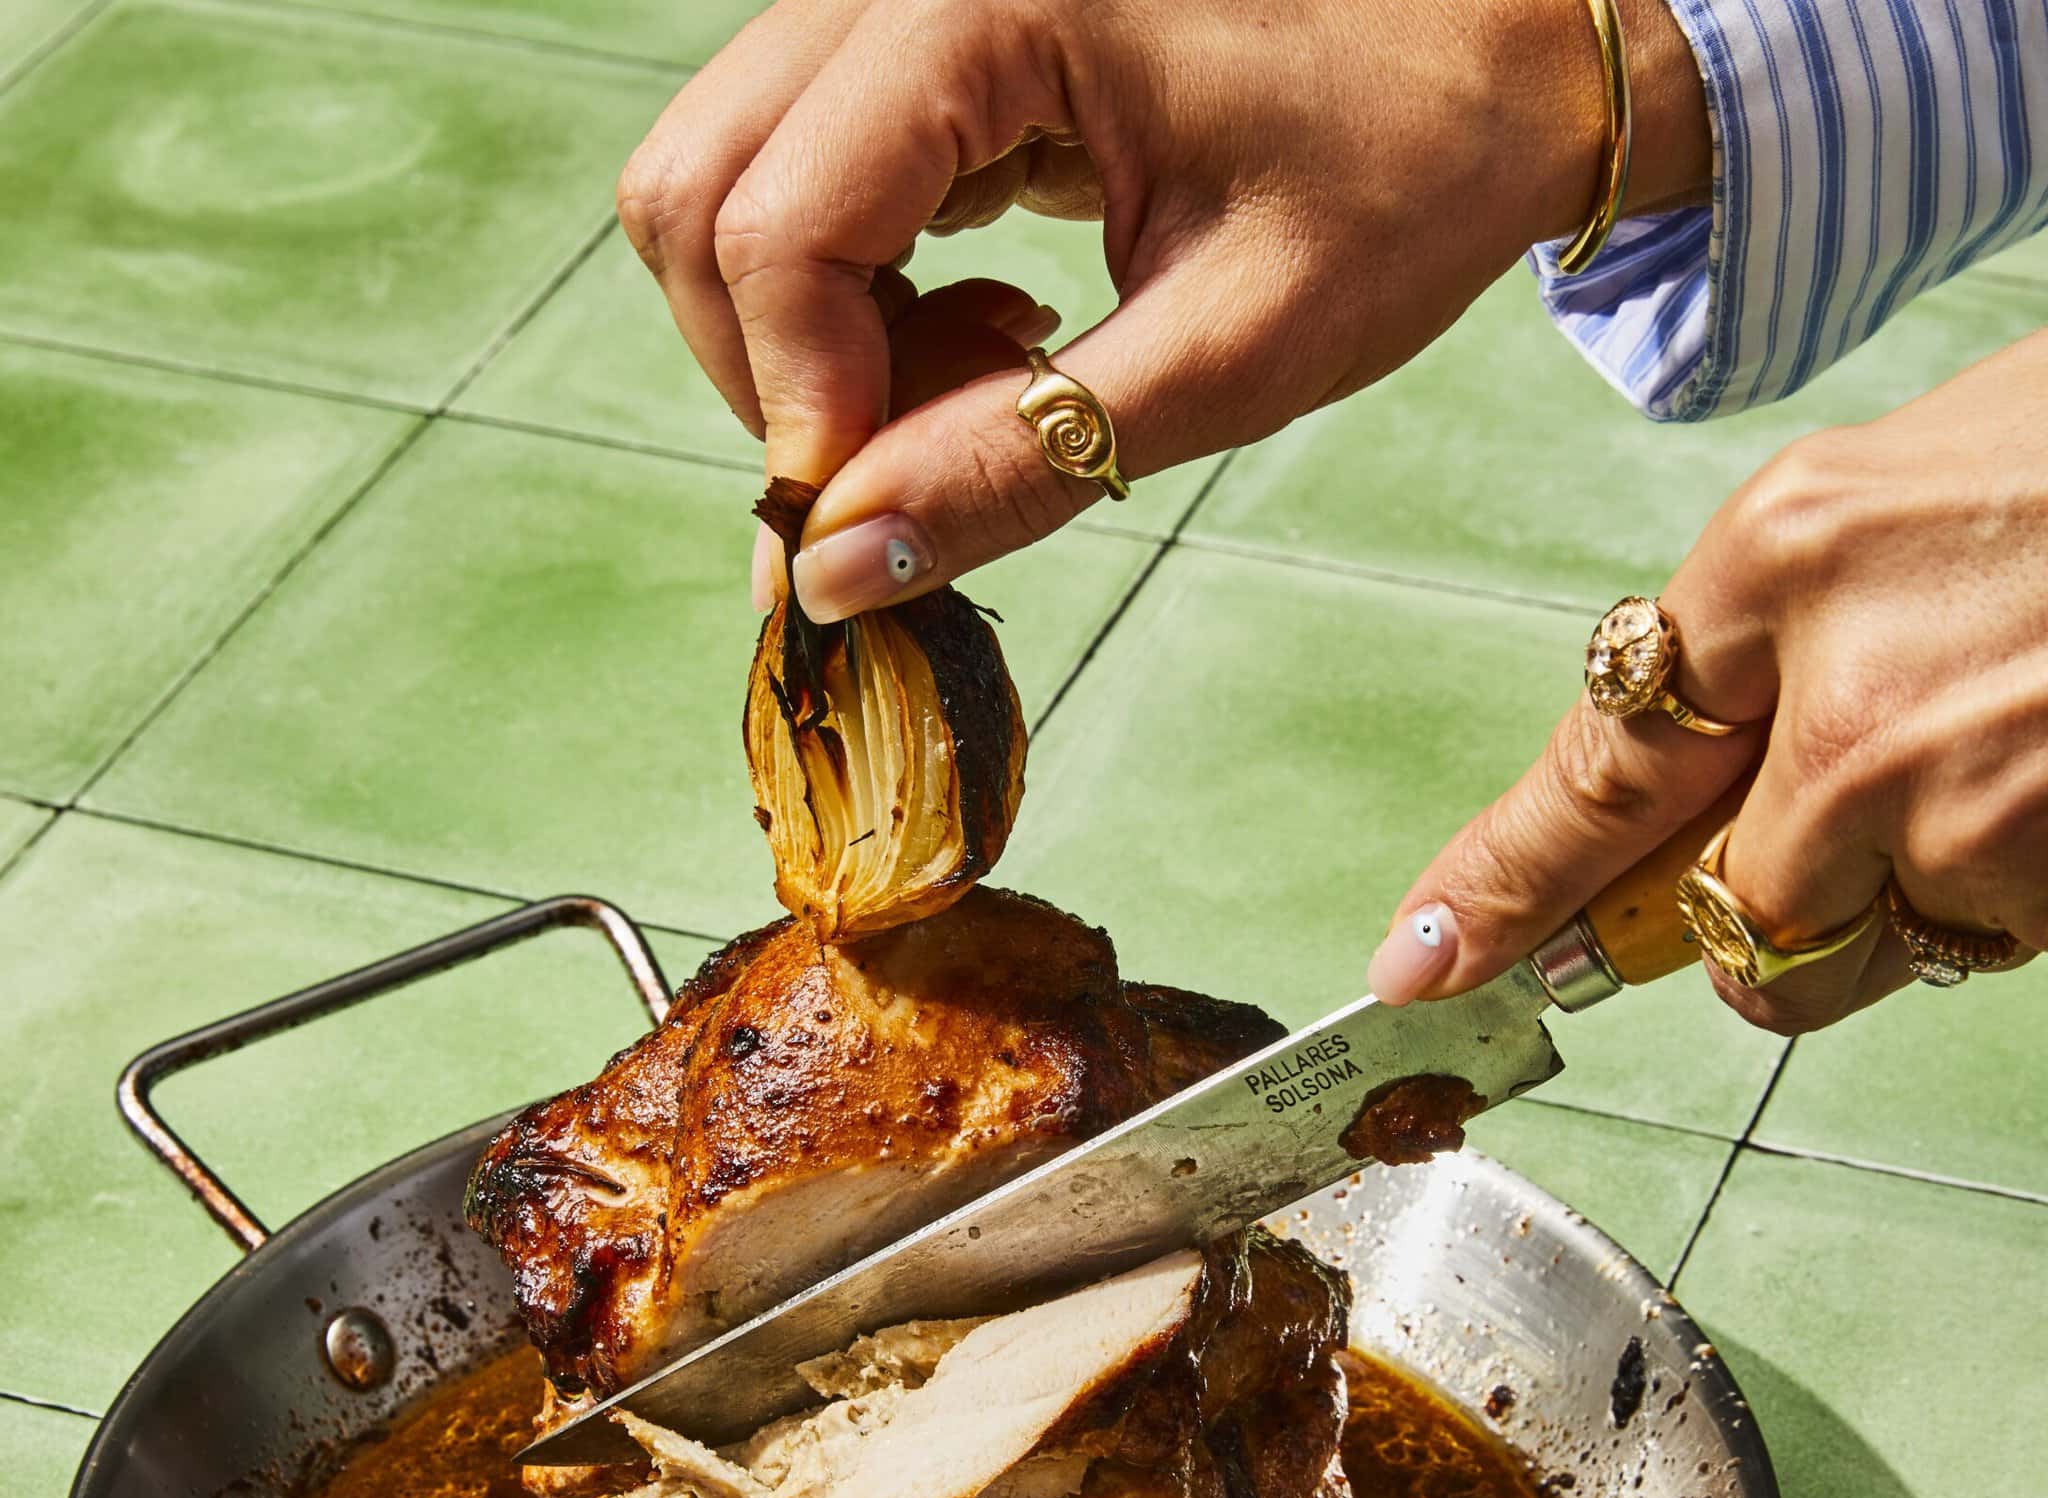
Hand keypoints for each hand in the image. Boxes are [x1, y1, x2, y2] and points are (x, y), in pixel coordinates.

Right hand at [618, 0, 1710, 619]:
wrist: (1504, 49)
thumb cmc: (1407, 174)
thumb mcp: (1230, 350)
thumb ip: (1018, 463)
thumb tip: (838, 572)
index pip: (777, 227)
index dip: (805, 410)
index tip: (878, 532)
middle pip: (699, 188)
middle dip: (777, 373)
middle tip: (923, 463)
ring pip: (725, 180)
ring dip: (813, 338)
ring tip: (992, 381)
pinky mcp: (922, 28)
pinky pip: (799, 174)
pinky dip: (853, 293)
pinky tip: (994, 330)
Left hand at [1367, 330, 2047, 1028]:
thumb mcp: (1871, 499)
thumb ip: (1744, 639)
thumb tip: (1652, 790)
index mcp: (1788, 563)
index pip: (1596, 773)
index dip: (1499, 884)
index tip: (1421, 962)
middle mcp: (1860, 710)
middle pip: (1727, 924)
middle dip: (1762, 899)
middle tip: (1858, 802)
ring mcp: (1974, 812)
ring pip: (1854, 952)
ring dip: (1892, 897)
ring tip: (1996, 748)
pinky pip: (1975, 942)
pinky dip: (1999, 887)